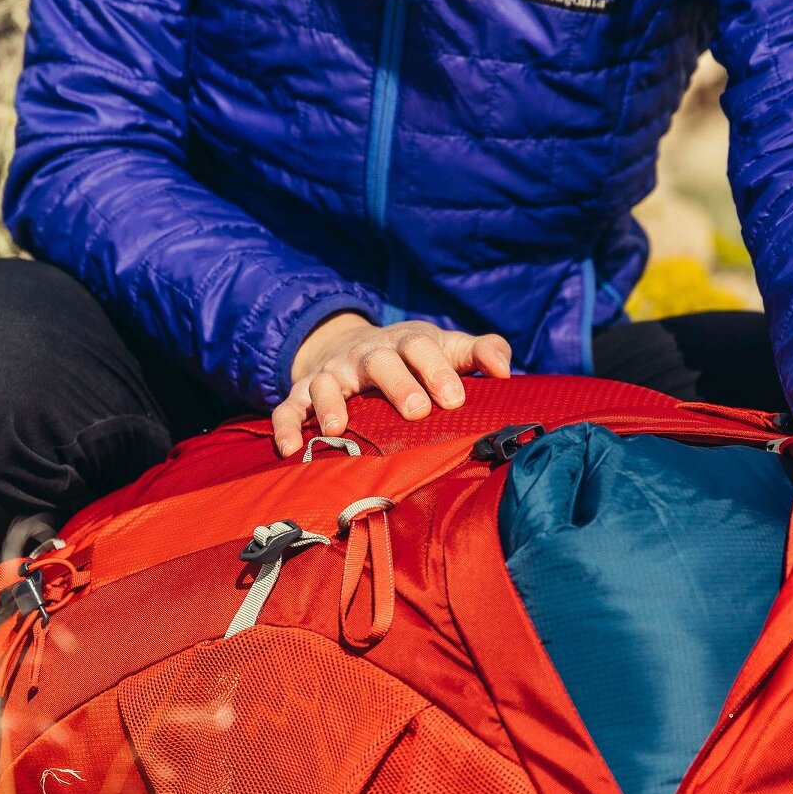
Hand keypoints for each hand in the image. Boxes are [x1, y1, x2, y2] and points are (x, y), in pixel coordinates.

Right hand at [273, 313, 511, 457]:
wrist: (352, 346)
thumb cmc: (412, 356)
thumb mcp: (446, 348)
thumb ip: (480, 351)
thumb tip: (506, 370)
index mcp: (405, 344)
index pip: (422, 348)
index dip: (437, 370)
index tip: (455, 399)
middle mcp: (367, 356)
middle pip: (380, 363)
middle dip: (397, 384)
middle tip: (417, 411)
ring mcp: (333, 374)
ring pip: (328, 383)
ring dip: (331, 403)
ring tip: (336, 428)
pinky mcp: (303, 393)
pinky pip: (288, 408)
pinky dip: (286, 426)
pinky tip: (291, 449)